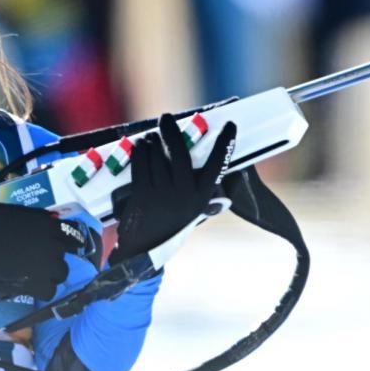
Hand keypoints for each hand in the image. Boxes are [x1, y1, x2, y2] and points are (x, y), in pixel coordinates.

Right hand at [0, 203, 83, 299]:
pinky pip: (49, 291)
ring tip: (33, 273)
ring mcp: (46, 267)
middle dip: (54, 256)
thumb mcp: (6, 211)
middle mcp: (52, 245)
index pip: (72, 233)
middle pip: (65, 255)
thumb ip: (30, 216)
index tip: (63, 244)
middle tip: (38, 259)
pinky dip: (41, 290)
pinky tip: (29, 285)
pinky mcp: (37, 286)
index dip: (67, 239)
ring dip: (50, 274)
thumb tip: (45, 219)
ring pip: (60, 274)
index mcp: (47, 224)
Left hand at [109, 113, 235, 263]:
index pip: (218, 166)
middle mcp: (184, 195)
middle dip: (172, 131)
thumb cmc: (170, 230)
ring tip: (150, 137)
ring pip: (156, 157)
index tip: (230, 126)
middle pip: (179, 153)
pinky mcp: (142, 195)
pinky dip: (139, 152)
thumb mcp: (192, 217)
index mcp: (201, 198)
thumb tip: (224, 199)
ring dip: (151, 142)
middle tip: (167, 117)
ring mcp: (162, 195)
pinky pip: (140, 165)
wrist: (144, 252)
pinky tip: (140, 146)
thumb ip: (205, 204)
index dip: (225, 144)